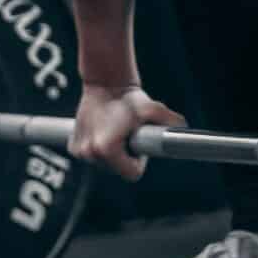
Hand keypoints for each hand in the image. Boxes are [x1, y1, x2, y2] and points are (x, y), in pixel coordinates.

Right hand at [69, 84, 185, 181]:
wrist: (105, 83)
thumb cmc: (129, 97)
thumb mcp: (154, 109)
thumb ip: (172, 120)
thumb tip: (184, 126)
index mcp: (106, 149)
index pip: (132, 174)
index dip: (140, 160)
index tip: (138, 142)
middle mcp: (89, 153)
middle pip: (117, 169)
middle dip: (125, 155)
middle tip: (128, 132)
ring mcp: (79, 151)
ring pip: (105, 163)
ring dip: (113, 151)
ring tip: (116, 129)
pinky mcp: (73, 146)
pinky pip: (93, 155)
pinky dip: (99, 146)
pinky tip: (104, 129)